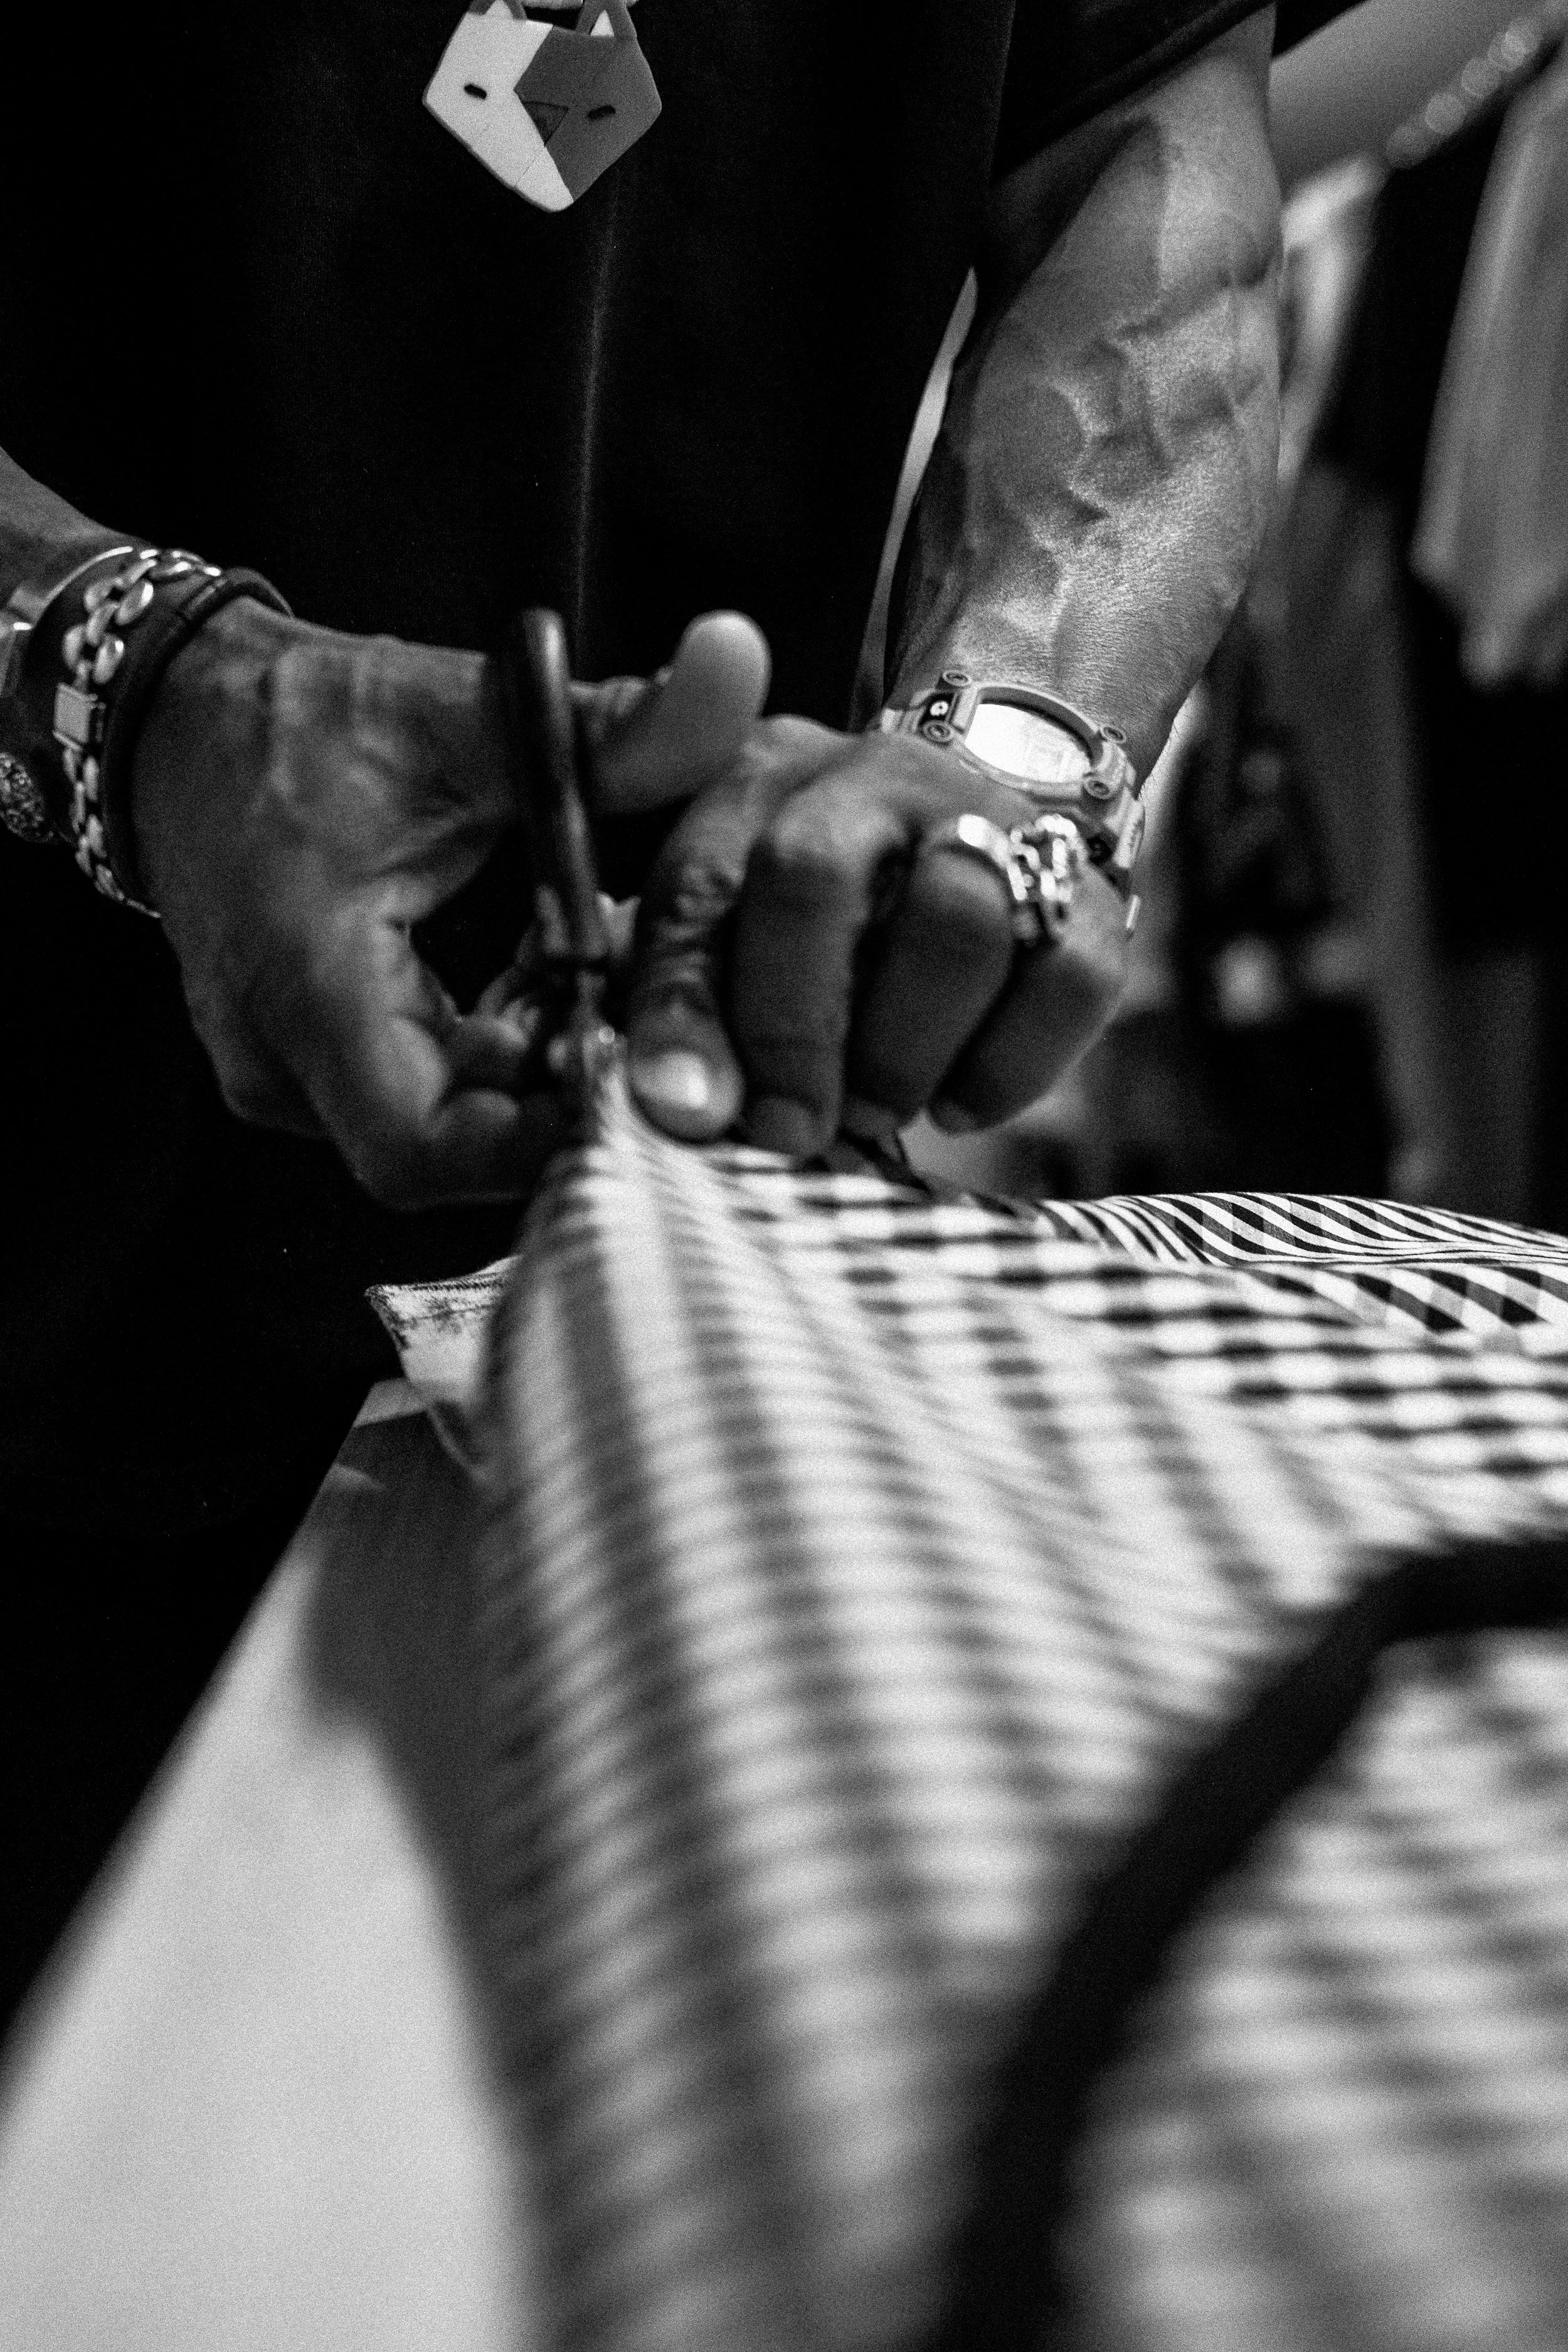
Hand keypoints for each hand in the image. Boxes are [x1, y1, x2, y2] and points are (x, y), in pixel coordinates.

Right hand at [131, 601, 768, 1203]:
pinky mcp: (295, 1068)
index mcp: (306, 984)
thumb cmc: (308, 718)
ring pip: (436, 1131)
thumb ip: (619, 721)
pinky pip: (410, 1098)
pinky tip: (529, 975)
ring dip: (524, 1070)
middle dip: (551, 1091)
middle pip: (448, 1152)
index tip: (627, 1059)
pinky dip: (486, 1051)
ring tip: (577, 969)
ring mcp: (278, 1075)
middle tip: (627, 1001)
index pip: (423, 1149)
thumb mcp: (472, 713)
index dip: (535, 1136)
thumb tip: (740, 660)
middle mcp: (277, 1058)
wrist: (184, 720)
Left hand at [625, 720, 1127, 1154]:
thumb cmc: (799, 909)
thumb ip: (671, 992)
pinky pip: (1071, 978)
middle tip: (789, 1128)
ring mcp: (997, 823)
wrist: (957, 842)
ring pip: (961, 922)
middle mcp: (879, 776)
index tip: (694, 1111)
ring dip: (903, 1050)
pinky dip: (1008, 1064)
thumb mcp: (710, 923)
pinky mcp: (1090, 894)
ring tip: (873, 1109)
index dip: (687, 1003)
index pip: (701, 881)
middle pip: (817, 873)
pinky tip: (955, 1101)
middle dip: (794, 1028)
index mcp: (760, 776)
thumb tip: (683, 1107)